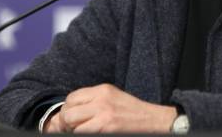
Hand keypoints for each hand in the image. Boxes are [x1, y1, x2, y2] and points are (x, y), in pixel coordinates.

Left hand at [45, 84, 177, 132]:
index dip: (68, 110)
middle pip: (68, 111)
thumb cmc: (134, 113)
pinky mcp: (106, 127)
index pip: (72, 98)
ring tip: (85, 132)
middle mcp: (101, 99)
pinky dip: (83, 135)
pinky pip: (82, 133)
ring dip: (74, 130)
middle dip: (67, 123)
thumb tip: (67, 116)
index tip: (70, 120)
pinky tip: (93, 133)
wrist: (154, 121)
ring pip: (71, 123)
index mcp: (103, 90)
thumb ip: (93, 102)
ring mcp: (103, 113)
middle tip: (74, 129)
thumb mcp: (113, 99)